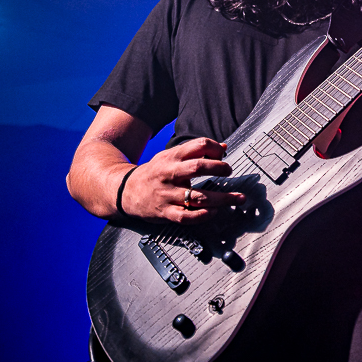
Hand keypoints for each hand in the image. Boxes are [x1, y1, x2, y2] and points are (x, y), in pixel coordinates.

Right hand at [121, 137, 241, 223]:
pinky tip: (214, 212)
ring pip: (197, 197)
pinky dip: (203, 215)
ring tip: (238, 198)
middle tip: (229, 171)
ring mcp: (167, 195)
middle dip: (219, 169)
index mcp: (172, 158)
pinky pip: (186, 216)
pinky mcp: (165, 212)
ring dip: (222, 198)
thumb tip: (223, 148)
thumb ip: (196, 152)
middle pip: (198, 167)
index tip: (223, 156)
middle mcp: (170, 174)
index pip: (199, 145)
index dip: (215, 149)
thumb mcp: (170, 157)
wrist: (123, 191)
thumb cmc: (154, 173)